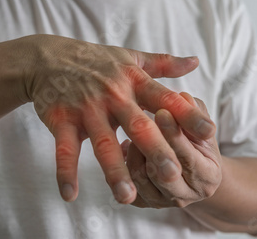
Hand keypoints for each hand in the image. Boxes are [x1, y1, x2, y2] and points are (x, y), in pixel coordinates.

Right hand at [22, 35, 215, 203]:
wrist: (48, 58)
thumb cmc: (96, 61)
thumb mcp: (131, 58)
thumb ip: (164, 63)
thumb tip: (195, 61)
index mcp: (133, 82)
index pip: (165, 99)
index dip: (187, 114)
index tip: (209, 133)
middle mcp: (113, 96)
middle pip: (138, 126)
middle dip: (156, 150)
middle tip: (173, 174)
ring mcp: (86, 108)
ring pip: (103, 143)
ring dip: (114, 170)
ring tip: (127, 197)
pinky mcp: (61, 119)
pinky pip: (64, 149)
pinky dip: (65, 172)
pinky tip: (70, 195)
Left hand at [124, 93, 221, 207]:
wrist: (189, 167)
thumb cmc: (195, 139)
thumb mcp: (200, 123)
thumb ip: (193, 110)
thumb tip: (183, 98)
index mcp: (208, 176)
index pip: (188, 157)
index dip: (173, 134)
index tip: (160, 111)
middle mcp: (187, 195)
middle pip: (164, 174)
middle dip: (151, 146)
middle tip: (141, 122)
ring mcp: (163, 202)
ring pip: (141, 179)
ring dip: (135, 153)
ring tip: (134, 132)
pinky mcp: (144, 203)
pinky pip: (127, 186)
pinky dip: (123, 166)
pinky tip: (124, 146)